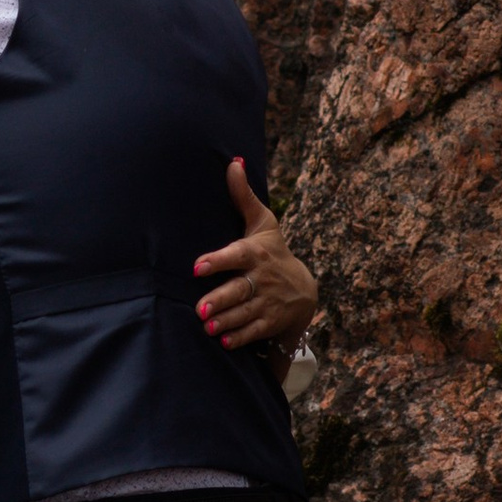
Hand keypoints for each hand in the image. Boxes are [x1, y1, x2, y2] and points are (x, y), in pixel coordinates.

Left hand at [194, 161, 319, 356]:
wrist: (304, 289)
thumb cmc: (273, 250)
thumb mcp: (263, 223)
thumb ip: (243, 196)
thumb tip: (233, 161)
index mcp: (257, 252)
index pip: (238, 255)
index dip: (218, 260)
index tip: (196, 267)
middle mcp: (263, 278)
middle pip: (240, 289)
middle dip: (221, 299)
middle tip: (200, 308)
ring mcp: (268, 302)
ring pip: (245, 312)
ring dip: (226, 320)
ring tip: (207, 325)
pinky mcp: (271, 322)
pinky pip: (255, 331)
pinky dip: (239, 337)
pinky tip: (222, 341)